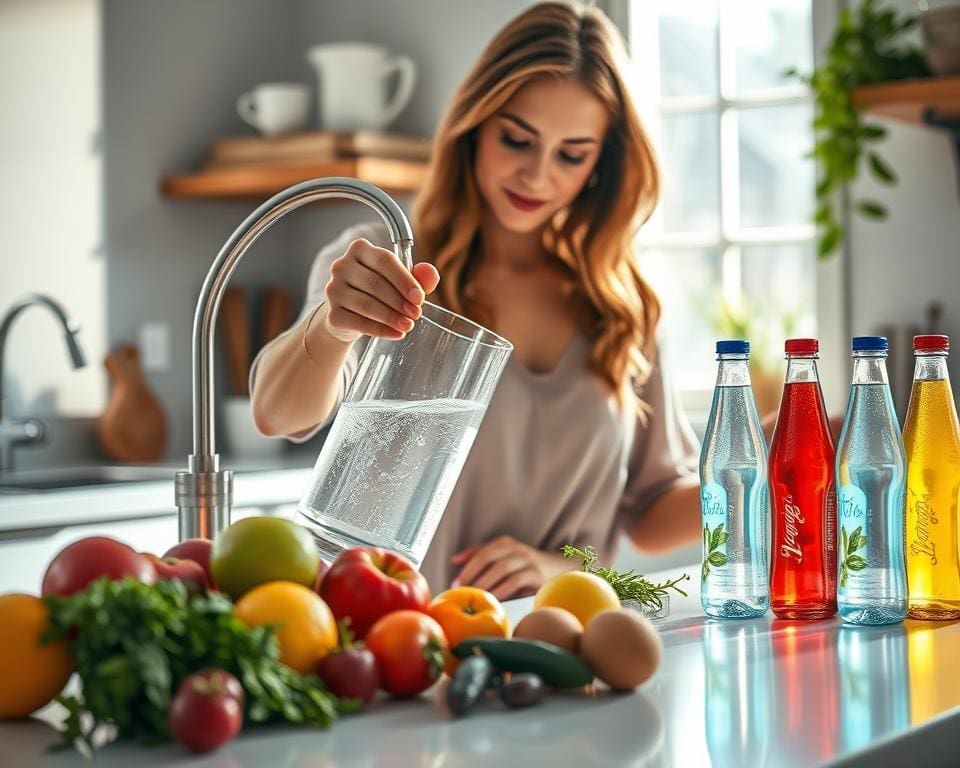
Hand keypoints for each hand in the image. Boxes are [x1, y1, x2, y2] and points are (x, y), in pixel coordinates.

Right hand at [322, 238, 439, 342]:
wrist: (350, 314)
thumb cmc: (377, 291)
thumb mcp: (399, 281)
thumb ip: (418, 276)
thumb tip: (431, 274)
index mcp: (360, 250)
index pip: (384, 261)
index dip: (404, 280)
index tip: (420, 298)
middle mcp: (342, 266)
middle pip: (375, 283)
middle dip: (399, 301)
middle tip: (416, 314)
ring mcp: (333, 290)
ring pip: (366, 304)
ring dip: (391, 317)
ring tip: (408, 325)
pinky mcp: (332, 313)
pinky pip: (359, 323)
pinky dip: (380, 330)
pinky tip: (396, 334)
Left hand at [451, 536, 574, 601]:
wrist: (559, 568)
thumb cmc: (523, 566)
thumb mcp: (504, 557)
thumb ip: (481, 555)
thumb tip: (455, 560)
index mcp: (505, 543)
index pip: (482, 552)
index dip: (467, 567)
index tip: (455, 583)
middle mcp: (516, 549)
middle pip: (490, 558)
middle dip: (473, 575)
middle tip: (462, 591)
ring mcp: (528, 561)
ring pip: (502, 569)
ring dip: (486, 583)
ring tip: (476, 596)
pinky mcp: (537, 576)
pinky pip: (516, 581)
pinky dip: (502, 590)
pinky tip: (494, 599)